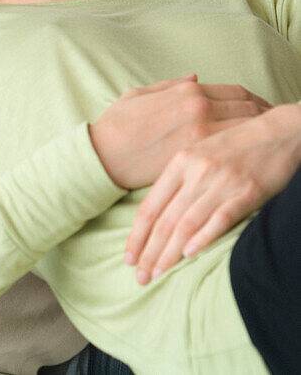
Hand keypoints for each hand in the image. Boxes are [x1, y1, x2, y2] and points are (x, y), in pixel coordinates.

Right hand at [89, 75, 270, 189]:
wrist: (103, 155)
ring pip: (248, 129)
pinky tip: (249, 156)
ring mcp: (203, 134)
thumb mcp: (139, 95)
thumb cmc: (116, 126)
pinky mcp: (201, 157)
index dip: (255, 100)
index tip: (263, 108)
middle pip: (250, 109)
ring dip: (261, 134)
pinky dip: (246, 150)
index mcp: (188, 92)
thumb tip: (195, 78)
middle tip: (274, 125)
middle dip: (265, 115)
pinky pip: (235, 150)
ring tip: (267, 141)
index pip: (238, 92)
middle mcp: (201, 109)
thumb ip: (170, 85)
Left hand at [125, 103, 300, 284]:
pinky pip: (220, 218)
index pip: (150, 207)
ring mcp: (221, 181)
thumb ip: (179, 180)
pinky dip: (203, 237)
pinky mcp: (247, 191)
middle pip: (165, 220)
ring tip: (158, 274)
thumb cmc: (237, 145)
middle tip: (139, 277)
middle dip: (149, 252)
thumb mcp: (199, 154)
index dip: (137, 235)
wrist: (279, 131)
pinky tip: (189, 255)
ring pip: (186, 224)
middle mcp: (196, 172)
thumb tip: (158, 214)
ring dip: (169, 253)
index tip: (128, 257)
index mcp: (180, 162)